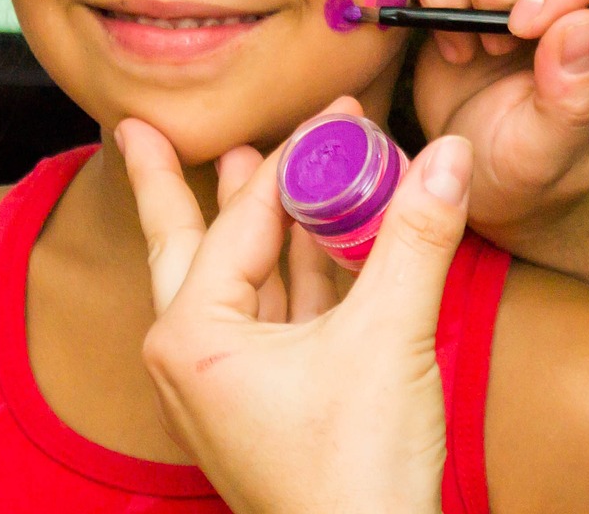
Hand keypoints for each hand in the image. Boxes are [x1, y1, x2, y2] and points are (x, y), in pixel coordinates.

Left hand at [121, 98, 472, 513]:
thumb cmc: (351, 479)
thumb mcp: (389, 338)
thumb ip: (417, 237)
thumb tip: (447, 155)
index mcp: (194, 336)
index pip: (243, 218)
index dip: (293, 155)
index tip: (335, 112)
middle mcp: (195, 357)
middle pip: (186, 245)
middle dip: (174, 185)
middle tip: (141, 130)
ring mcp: (230, 383)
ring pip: (239, 277)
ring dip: (255, 221)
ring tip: (242, 166)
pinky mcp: (272, 401)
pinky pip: (279, 314)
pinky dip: (301, 269)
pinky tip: (323, 238)